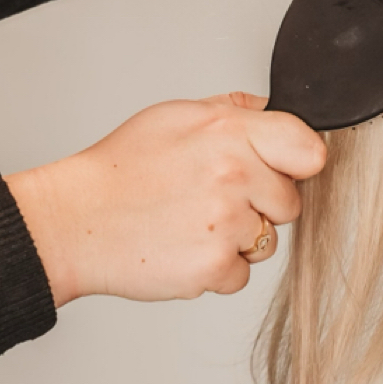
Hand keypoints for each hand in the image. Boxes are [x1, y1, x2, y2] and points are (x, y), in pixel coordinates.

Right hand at [4, 93, 325, 307]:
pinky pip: (241, 274)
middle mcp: (234, 175)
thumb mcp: (176, 115)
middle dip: (262, 204)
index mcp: (229, 132)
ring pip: (267, 241)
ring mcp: (227, 223)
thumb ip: (232, 110)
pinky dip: (216, 269)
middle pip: (291, 202)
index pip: (309, 149)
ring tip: (191, 221)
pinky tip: (182, 246)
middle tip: (214, 198)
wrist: (74, 221)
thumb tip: (271, 110)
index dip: (298, 162)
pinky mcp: (214, 266)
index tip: (282, 169)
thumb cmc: (121, 169)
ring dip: (238, 238)